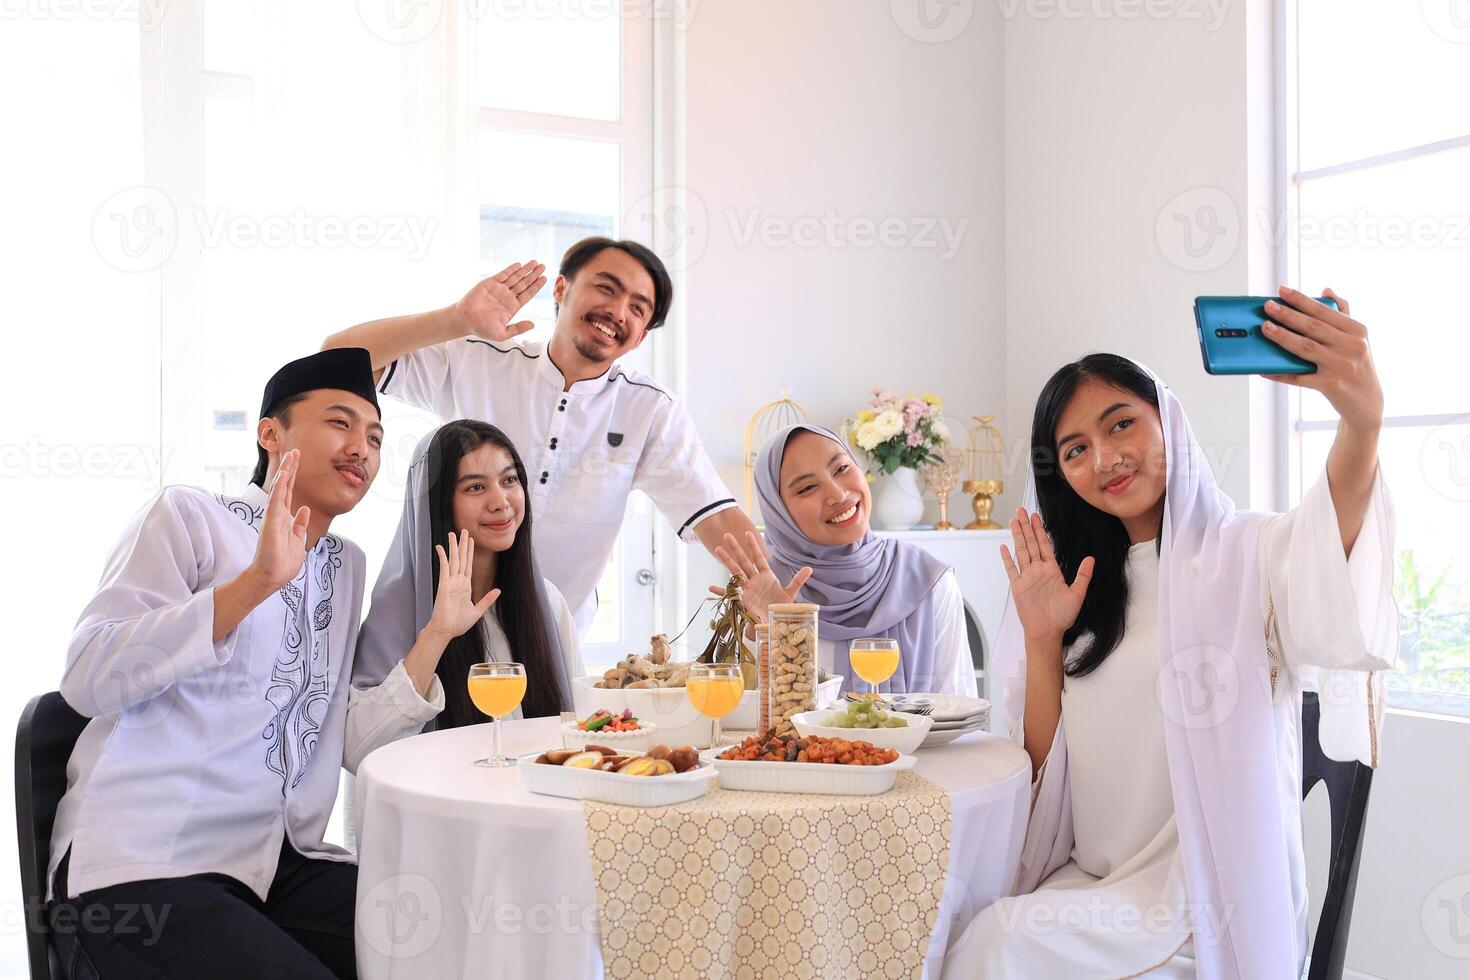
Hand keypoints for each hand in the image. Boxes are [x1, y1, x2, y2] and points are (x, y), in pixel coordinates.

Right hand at [249, 449, 310, 590]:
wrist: (272, 576)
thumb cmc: (283, 561)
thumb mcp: (298, 540)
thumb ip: (300, 524)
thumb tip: (304, 509)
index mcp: (284, 517)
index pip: (289, 492)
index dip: (293, 476)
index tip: (297, 461)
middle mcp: (277, 514)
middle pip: (285, 486)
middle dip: (290, 468)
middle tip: (295, 451)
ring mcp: (273, 516)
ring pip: (280, 488)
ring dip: (286, 471)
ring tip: (291, 455)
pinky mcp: (271, 522)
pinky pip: (276, 500)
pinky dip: (280, 486)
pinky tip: (284, 474)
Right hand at [426, 530, 500, 637]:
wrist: (447, 631)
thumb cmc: (459, 624)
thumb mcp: (478, 611)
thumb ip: (487, 599)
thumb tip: (498, 590)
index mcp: (465, 586)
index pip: (468, 564)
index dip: (469, 551)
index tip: (470, 540)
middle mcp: (458, 581)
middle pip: (461, 558)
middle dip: (463, 544)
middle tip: (464, 530)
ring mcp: (450, 582)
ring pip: (453, 560)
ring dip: (453, 546)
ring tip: (453, 534)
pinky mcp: (443, 585)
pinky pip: (443, 568)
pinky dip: (443, 557)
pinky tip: (440, 548)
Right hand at [452, 262, 546, 341]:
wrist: (465, 320)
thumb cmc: (483, 329)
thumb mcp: (503, 333)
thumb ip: (518, 328)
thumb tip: (533, 325)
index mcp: (512, 307)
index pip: (528, 294)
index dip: (536, 286)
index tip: (545, 279)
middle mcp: (507, 296)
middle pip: (524, 283)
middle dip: (534, 275)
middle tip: (543, 266)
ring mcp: (499, 289)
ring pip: (515, 277)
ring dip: (525, 270)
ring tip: (535, 262)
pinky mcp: (490, 283)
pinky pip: (503, 274)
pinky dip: (511, 269)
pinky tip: (519, 265)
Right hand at [708, 531, 812, 622]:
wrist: (775, 623)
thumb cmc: (781, 607)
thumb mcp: (791, 593)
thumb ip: (798, 580)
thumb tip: (809, 568)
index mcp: (766, 576)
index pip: (759, 557)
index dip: (753, 546)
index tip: (748, 533)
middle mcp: (755, 580)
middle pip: (744, 561)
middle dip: (736, 548)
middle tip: (727, 535)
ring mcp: (747, 589)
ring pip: (735, 572)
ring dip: (727, 560)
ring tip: (718, 549)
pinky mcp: (742, 600)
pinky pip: (730, 595)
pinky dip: (721, 592)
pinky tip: (711, 588)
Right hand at [999, 507, 1093, 643]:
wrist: (1048, 632)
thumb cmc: (1063, 617)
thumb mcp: (1078, 594)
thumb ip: (1083, 576)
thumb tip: (1090, 559)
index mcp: (1052, 570)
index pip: (1044, 545)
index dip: (1040, 530)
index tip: (1036, 516)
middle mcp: (1038, 570)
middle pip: (1030, 543)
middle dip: (1026, 526)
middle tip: (1021, 510)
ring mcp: (1027, 577)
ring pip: (1020, 551)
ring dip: (1017, 536)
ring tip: (1013, 521)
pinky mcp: (1018, 586)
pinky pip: (1011, 569)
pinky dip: (1007, 558)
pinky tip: (1003, 547)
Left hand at [1261, 287, 1382, 430]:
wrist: (1368, 403)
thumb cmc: (1356, 365)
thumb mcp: (1357, 338)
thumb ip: (1342, 314)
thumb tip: (1326, 290)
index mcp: (1357, 330)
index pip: (1324, 311)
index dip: (1301, 300)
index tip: (1281, 290)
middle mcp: (1352, 346)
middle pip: (1313, 327)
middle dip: (1288, 315)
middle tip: (1267, 306)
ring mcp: (1342, 366)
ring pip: (1305, 348)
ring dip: (1282, 337)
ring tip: (1265, 328)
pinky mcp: (1332, 385)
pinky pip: (1299, 378)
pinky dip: (1280, 373)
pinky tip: (1264, 368)